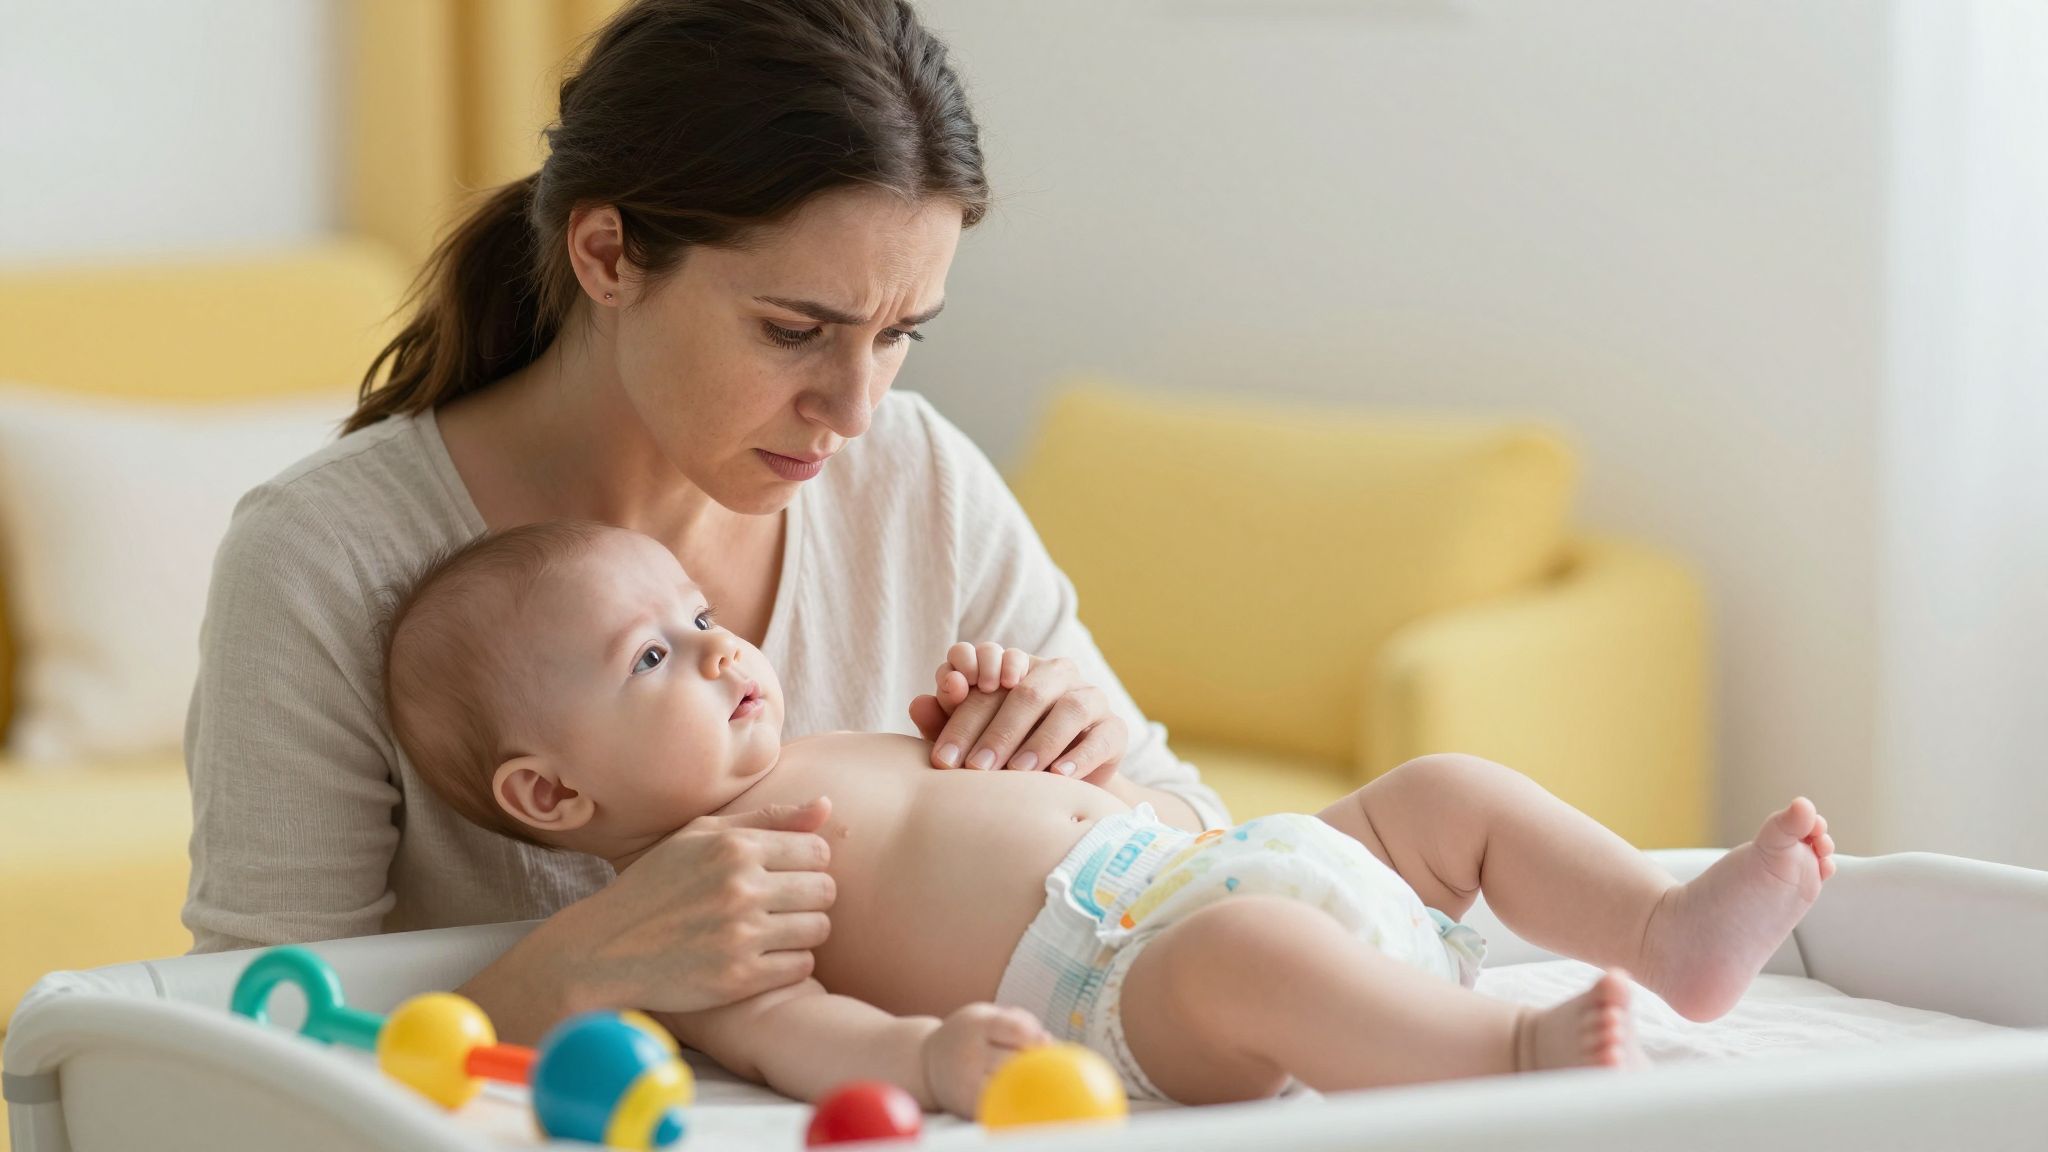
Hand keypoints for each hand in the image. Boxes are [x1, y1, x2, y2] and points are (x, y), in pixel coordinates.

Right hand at [564, 797, 836, 1015]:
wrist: (605, 949)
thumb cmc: (657, 884)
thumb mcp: (700, 835)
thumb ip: (768, 818)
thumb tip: (828, 805)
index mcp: (734, 847)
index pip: (819, 851)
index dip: (809, 863)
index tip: (786, 874)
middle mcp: (740, 887)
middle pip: (826, 890)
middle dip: (811, 897)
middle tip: (783, 906)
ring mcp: (740, 935)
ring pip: (819, 929)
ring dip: (803, 931)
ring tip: (774, 930)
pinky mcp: (738, 978)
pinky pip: (802, 967)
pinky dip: (790, 963)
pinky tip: (763, 956)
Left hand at [907, 642, 1127, 781]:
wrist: (1065, 787)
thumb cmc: (1007, 757)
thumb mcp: (973, 740)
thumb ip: (946, 721)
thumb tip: (916, 703)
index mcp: (1016, 667)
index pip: (987, 677)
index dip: (962, 712)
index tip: (942, 755)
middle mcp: (1056, 675)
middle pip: (1028, 691)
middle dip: (998, 732)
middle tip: (976, 768)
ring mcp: (1090, 698)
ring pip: (1069, 709)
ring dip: (1040, 742)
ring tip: (1018, 772)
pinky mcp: (1115, 729)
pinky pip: (1101, 737)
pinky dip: (1079, 756)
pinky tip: (1058, 776)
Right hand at [922, 1003, 1049, 1117]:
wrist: (927, 1063)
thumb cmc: (969, 1036)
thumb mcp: (987, 1016)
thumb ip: (1019, 1022)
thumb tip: (1050, 1042)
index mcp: (978, 1025)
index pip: (1015, 1030)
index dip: (1036, 1038)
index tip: (1047, 1044)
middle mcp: (970, 1053)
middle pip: (1014, 1061)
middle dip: (1034, 1063)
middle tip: (1044, 1065)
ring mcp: (967, 1082)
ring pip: (1008, 1086)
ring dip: (1027, 1084)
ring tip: (1034, 1080)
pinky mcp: (967, 1106)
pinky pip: (998, 1105)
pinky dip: (1013, 1102)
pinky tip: (1020, 1097)